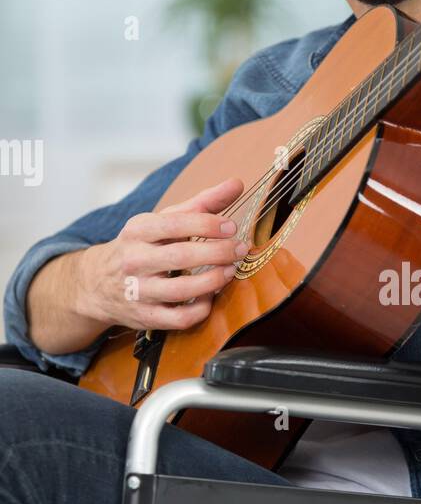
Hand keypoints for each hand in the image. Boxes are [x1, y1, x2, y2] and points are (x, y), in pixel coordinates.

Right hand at [79, 177, 248, 331]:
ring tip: (231, 271)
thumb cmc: (142, 247)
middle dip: (216, 253)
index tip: (232, 227)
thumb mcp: (162, 221)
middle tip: (240, 249)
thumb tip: (237, 184)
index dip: (207, 225)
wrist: (97, 284)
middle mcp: (134, 260)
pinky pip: (179, 318)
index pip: (175, 224)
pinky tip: (210, 297)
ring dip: (212, 281)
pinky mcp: (145, 317)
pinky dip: (200, 309)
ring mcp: (138, 291)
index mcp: (138, 230)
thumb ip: (201, 204)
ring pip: (181, 290)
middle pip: (180, 257)